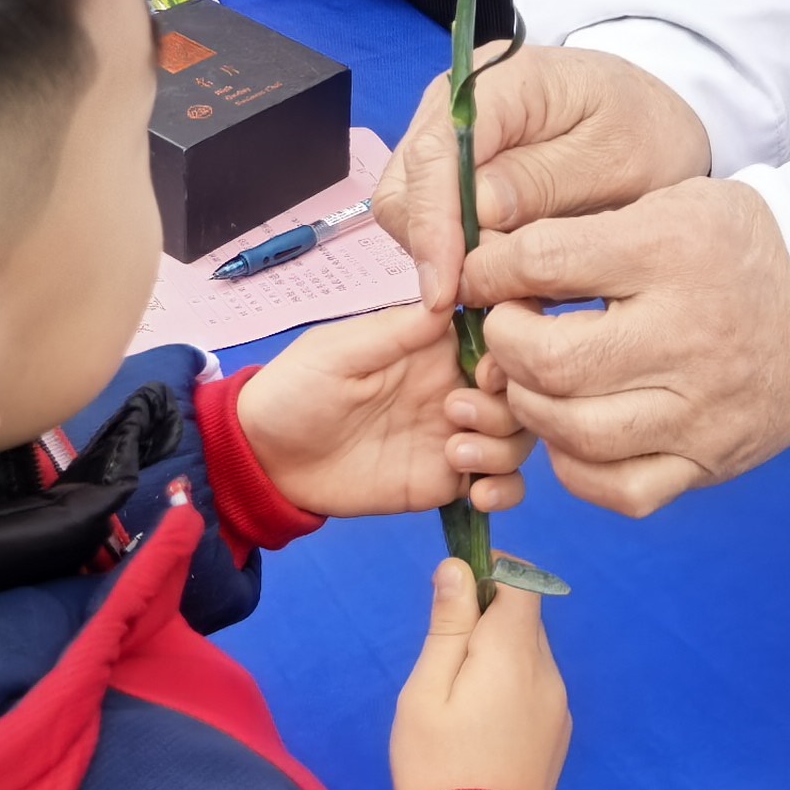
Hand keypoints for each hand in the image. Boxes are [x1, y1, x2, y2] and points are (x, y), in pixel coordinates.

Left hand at [234, 303, 531, 519]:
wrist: (270, 461)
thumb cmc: (296, 391)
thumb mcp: (338, 353)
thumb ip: (396, 331)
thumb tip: (451, 294)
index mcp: (433, 343)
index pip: (497, 337)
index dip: (508, 352)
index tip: (487, 371)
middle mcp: (454, 385)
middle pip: (520, 390)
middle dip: (507, 405)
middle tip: (455, 414)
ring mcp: (457, 434)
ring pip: (520, 437)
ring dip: (503, 447)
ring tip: (455, 453)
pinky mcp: (449, 480)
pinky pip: (502, 484)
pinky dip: (506, 491)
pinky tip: (476, 494)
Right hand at [376, 44, 713, 310]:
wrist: (653, 123)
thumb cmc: (645, 134)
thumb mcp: (617, 161)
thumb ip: (548, 181)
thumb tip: (478, 212)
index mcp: (501, 81)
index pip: (438, 150)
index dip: (434, 223)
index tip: (446, 290)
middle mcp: (455, 102)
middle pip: (407, 183)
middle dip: (434, 248)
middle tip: (485, 302)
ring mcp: (447, 134)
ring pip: (408, 208)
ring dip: (441, 257)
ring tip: (499, 293)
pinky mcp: (450, 168)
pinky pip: (428, 218)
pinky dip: (452, 254)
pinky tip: (495, 278)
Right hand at [391, 560, 569, 789]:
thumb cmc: (438, 764)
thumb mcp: (426, 691)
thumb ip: (447, 625)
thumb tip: (458, 568)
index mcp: (514, 654)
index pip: (523, 581)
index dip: (492, 571)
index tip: (456, 592)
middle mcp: (548, 673)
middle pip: (526, 617)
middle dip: (489, 617)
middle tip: (446, 653)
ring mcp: (559, 707)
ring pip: (532, 653)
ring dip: (501, 653)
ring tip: (461, 695)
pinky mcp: (559, 734)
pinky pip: (537, 686)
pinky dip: (513, 683)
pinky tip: (483, 721)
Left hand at [463, 174, 789, 517]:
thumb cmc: (727, 244)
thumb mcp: (661, 204)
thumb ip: (578, 232)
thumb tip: (486, 264)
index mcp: (668, 251)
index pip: (545, 264)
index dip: (490, 273)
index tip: (480, 276)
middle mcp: (686, 336)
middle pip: (554, 362)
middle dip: (505, 348)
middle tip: (504, 333)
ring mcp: (701, 409)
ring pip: (578, 433)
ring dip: (532, 409)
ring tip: (531, 382)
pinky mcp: (710, 460)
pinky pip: (621, 490)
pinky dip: (576, 468)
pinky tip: (570, 433)